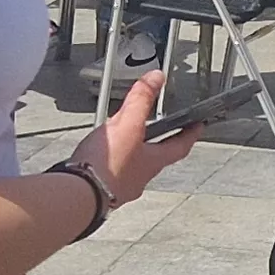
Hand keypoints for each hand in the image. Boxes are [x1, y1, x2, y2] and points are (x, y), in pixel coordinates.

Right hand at [86, 70, 202, 205]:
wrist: (76, 196)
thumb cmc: (105, 167)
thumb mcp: (127, 125)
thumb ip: (141, 100)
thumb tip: (156, 79)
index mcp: (152, 161)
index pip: (180, 146)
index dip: (190, 134)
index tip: (197, 127)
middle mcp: (139, 177)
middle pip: (155, 156)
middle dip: (157, 142)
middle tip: (159, 131)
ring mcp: (119, 187)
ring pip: (131, 165)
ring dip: (129, 152)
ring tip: (120, 140)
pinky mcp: (99, 190)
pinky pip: (108, 173)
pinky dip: (106, 163)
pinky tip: (95, 158)